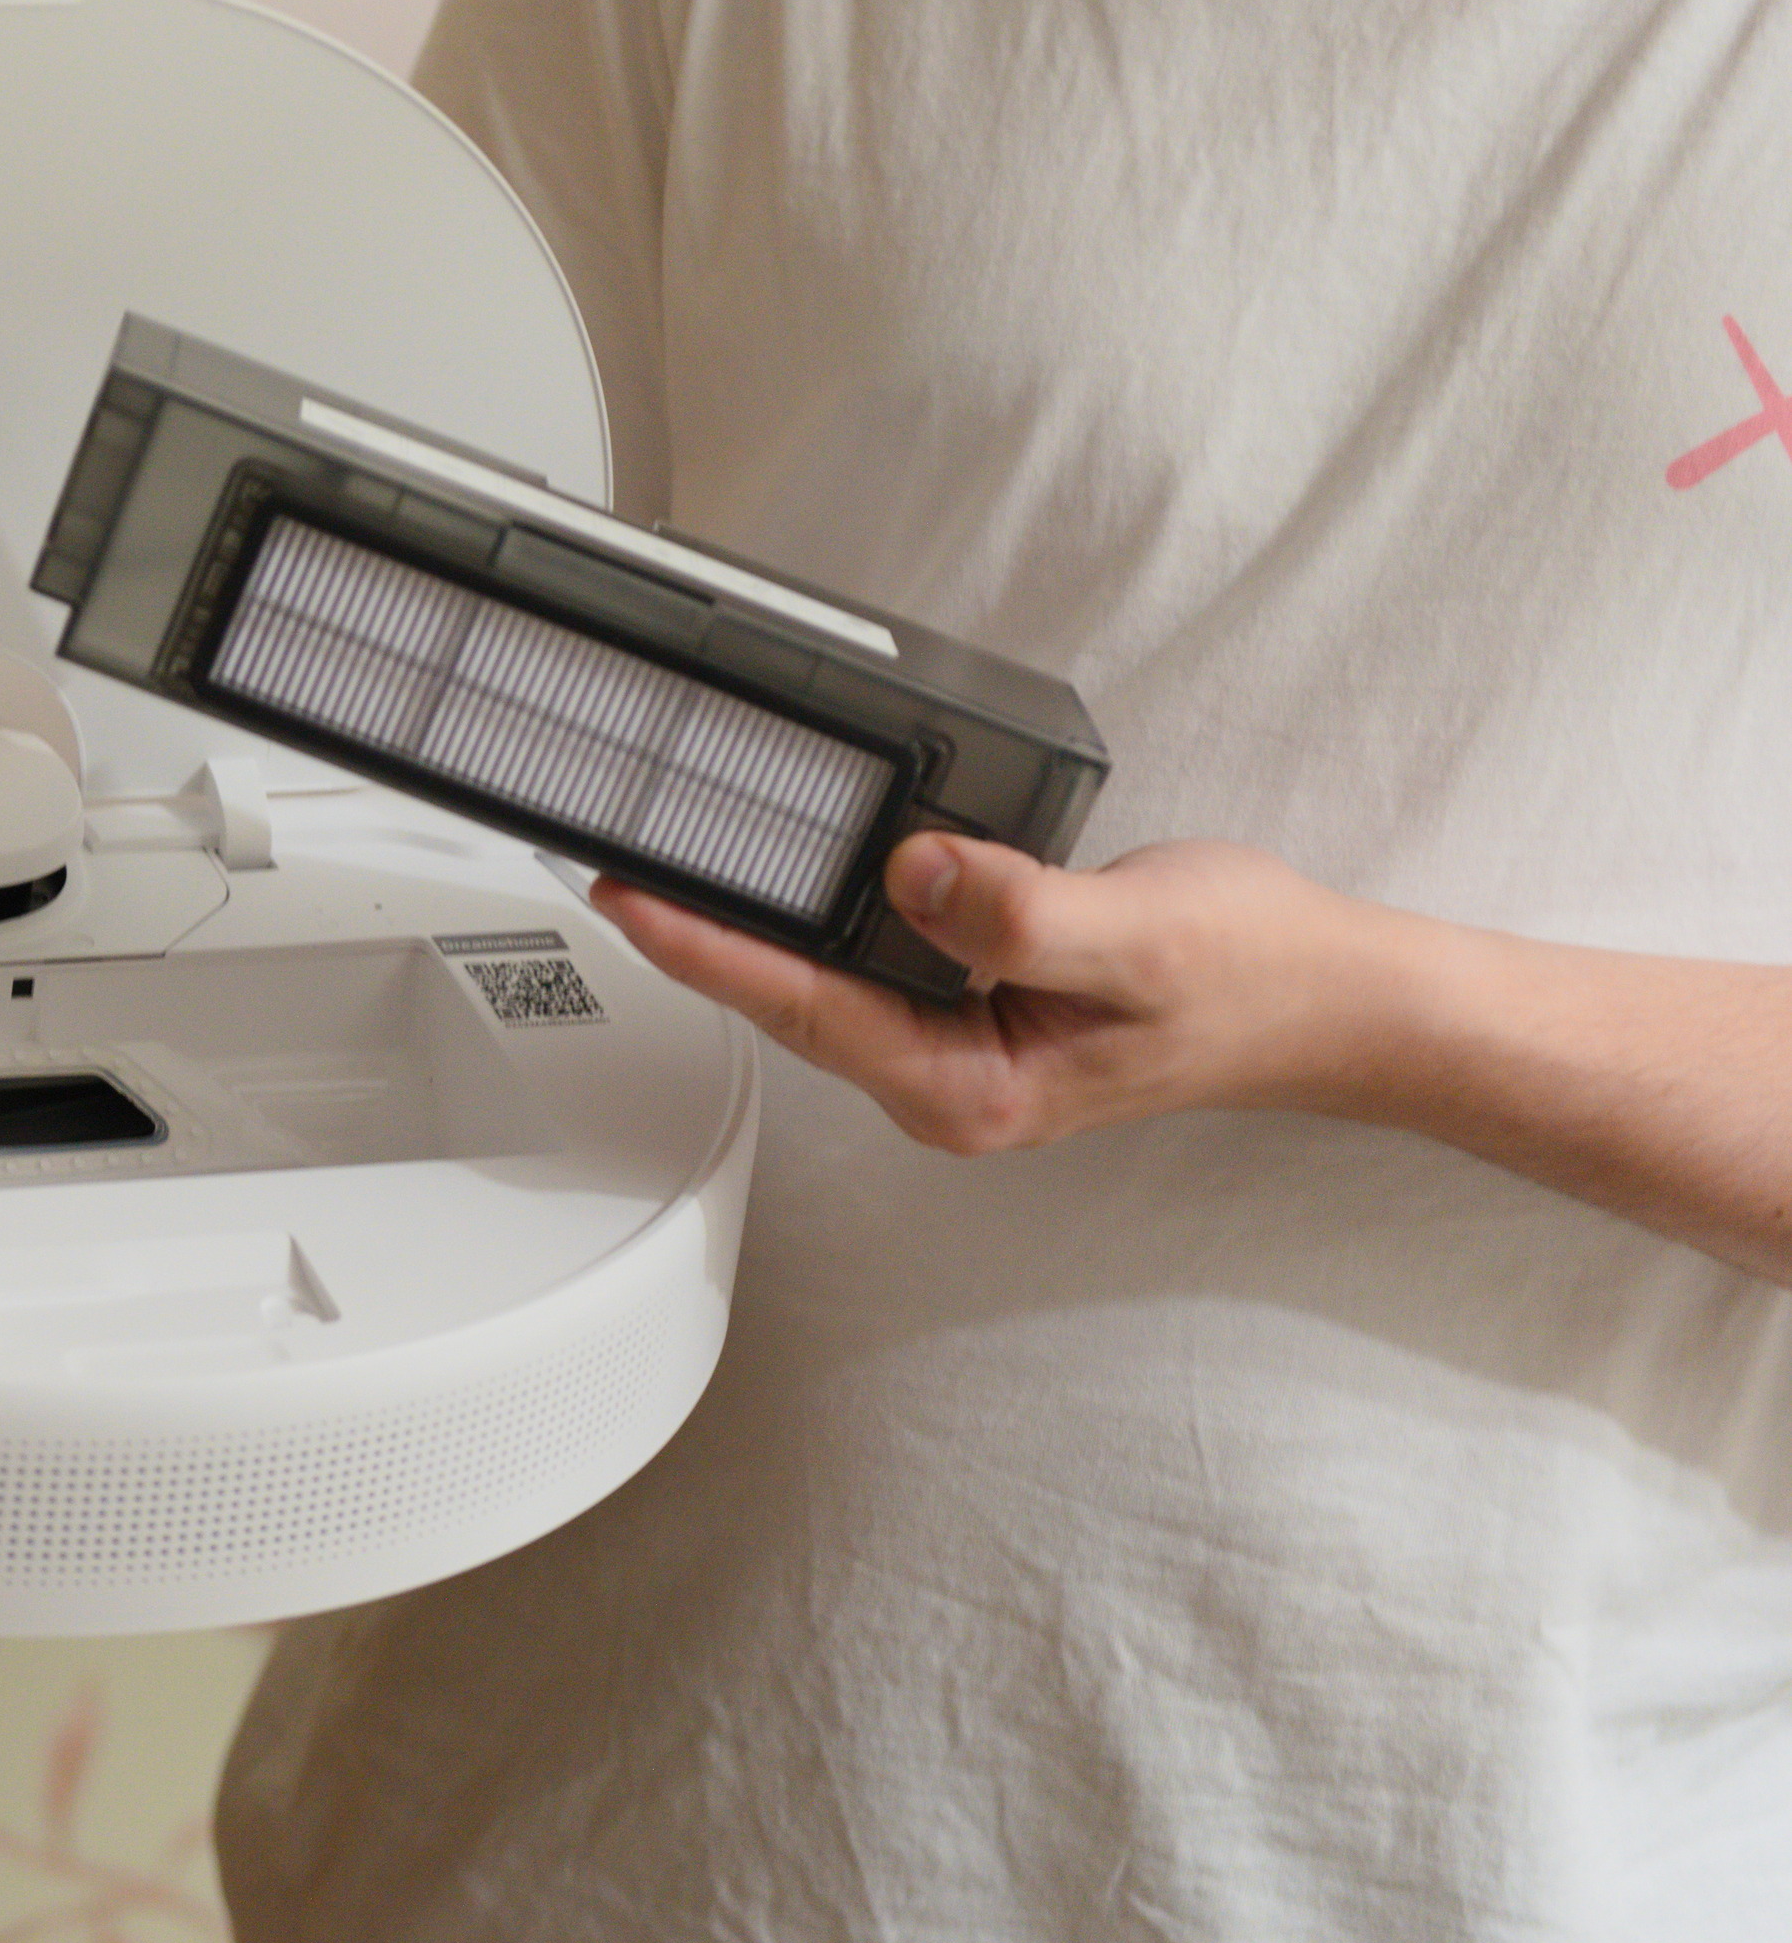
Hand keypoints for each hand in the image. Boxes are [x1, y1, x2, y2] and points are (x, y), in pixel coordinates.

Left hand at [588, 834, 1385, 1153]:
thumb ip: (1017, 912)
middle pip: (788, 1000)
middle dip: (700, 934)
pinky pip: (868, 958)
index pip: (801, 1009)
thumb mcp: (1139, 936)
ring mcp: (955, 1049)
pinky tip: (782, 866)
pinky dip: (818, 911)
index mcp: (970, 1088)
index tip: (623, 893)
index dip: (701, 947)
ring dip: (750, 920)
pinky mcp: (969, 1007)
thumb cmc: (1254, 977)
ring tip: (663, 854)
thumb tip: (911, 873)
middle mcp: (947, 1082)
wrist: (1333, 1000)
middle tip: (609, 858)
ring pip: (821, 980)